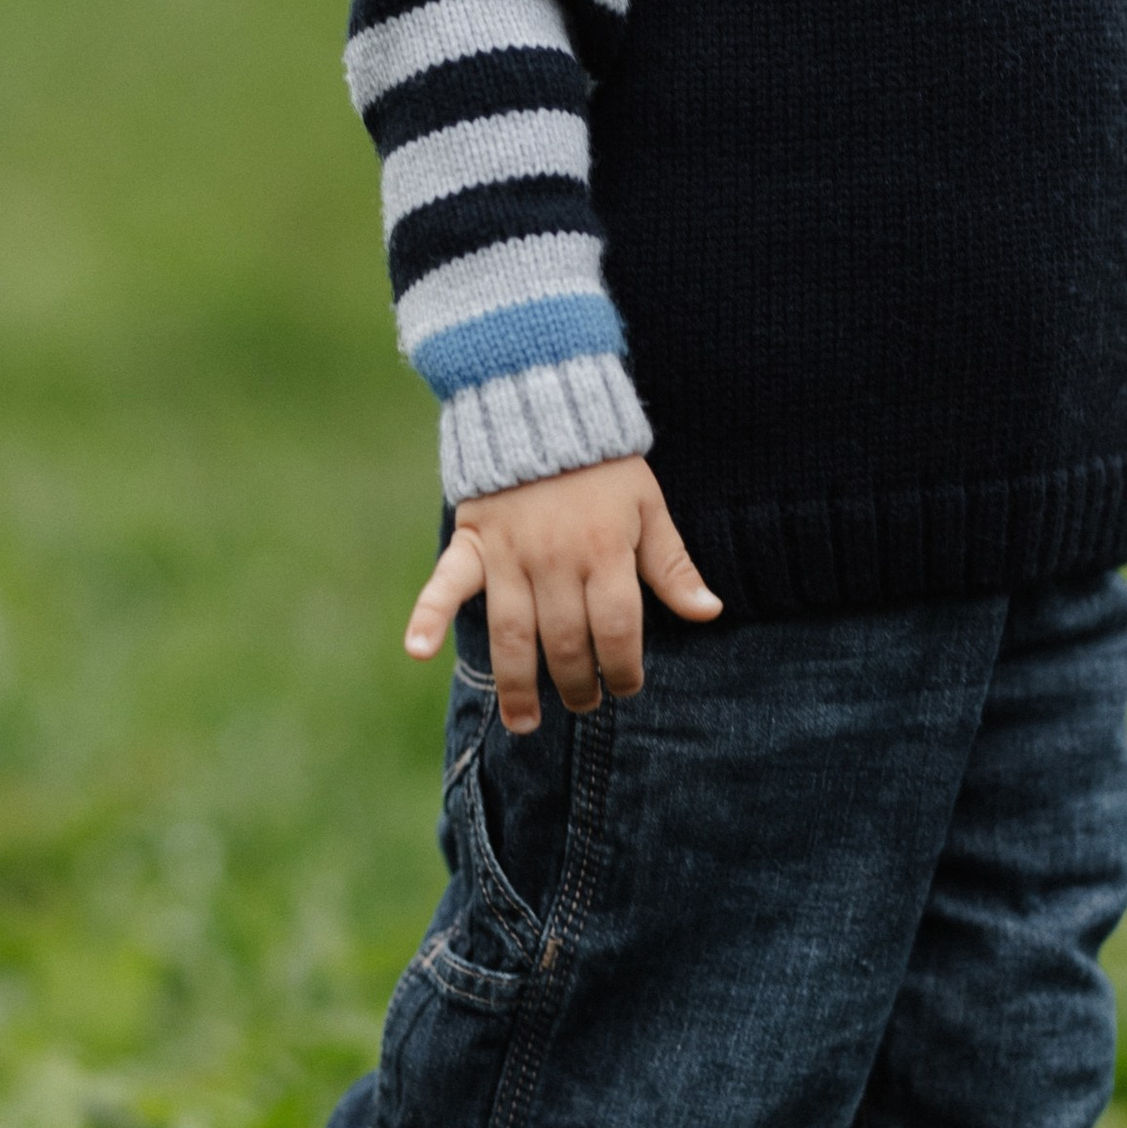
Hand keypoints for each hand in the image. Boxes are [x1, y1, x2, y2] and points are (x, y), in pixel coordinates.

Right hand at [404, 458, 722, 735]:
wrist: (542, 404)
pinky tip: (416, 652)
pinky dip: (426, 615)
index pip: (617, 629)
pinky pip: (445, 584)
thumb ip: (672, 565)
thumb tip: (709, 613)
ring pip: (514, 634)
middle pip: (567, 642)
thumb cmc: (602, 464)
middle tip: (584, 703)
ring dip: (518, 685)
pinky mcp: (473, 543)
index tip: (627, 687)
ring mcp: (510, 554)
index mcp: (605, 551)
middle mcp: (556, 560)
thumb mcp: (648, 505)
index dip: (624, 667)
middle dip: (578, 684)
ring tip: (525, 723)